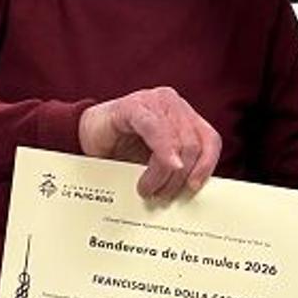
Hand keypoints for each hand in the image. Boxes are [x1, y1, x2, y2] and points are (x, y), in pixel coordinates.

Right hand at [78, 87, 221, 199]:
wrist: (87, 137)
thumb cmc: (123, 150)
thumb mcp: (156, 161)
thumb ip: (177, 169)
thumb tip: (192, 194)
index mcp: (185, 116)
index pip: (210, 140)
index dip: (206, 165)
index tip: (194, 188)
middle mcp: (173, 105)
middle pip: (192, 144)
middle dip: (179, 177)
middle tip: (162, 196)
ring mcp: (153, 101)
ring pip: (176, 140)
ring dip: (164, 172)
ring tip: (149, 189)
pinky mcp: (132, 106)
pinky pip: (153, 129)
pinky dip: (162, 150)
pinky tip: (158, 168)